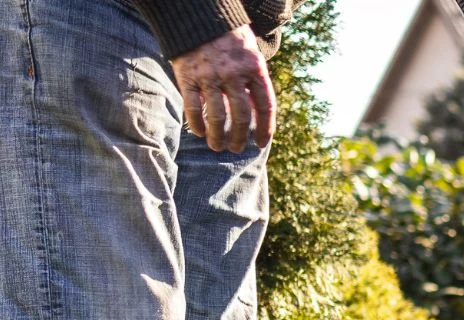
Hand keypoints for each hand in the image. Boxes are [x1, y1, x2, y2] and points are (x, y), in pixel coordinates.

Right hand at [170, 26, 275, 152]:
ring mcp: (210, 75)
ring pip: (217, 117)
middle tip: (236, 148)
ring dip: (218, 137)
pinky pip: (193, 108)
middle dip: (239, 138)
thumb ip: (254, 82)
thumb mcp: (250, 56)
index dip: (265, 129)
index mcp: (255, 68)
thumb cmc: (229, 40)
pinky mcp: (188, 76)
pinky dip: (196, 124)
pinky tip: (199, 132)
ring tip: (217, 146)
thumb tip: (258, 116)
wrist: (198, 17)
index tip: (260, 144)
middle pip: (241, 116)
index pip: (265, 107)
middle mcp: (234, 74)